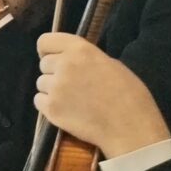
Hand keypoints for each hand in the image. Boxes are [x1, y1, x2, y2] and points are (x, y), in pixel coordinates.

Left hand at [33, 33, 170, 158]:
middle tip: (73, 85)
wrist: (130, 129)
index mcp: (81, 50)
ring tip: (73, 101)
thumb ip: (87, 59)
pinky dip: (49, 106)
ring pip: (41, 84)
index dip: (47, 51)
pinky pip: (39, 101)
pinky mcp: (51, 108)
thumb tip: (73, 60)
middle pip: (44, 64)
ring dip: (52, 90)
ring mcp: (55, 87)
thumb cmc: (130, 97)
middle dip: (54, 73)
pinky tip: (67, 111)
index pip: (45, 41)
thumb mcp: (112, 65)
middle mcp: (64, 65)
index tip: (55, 59)